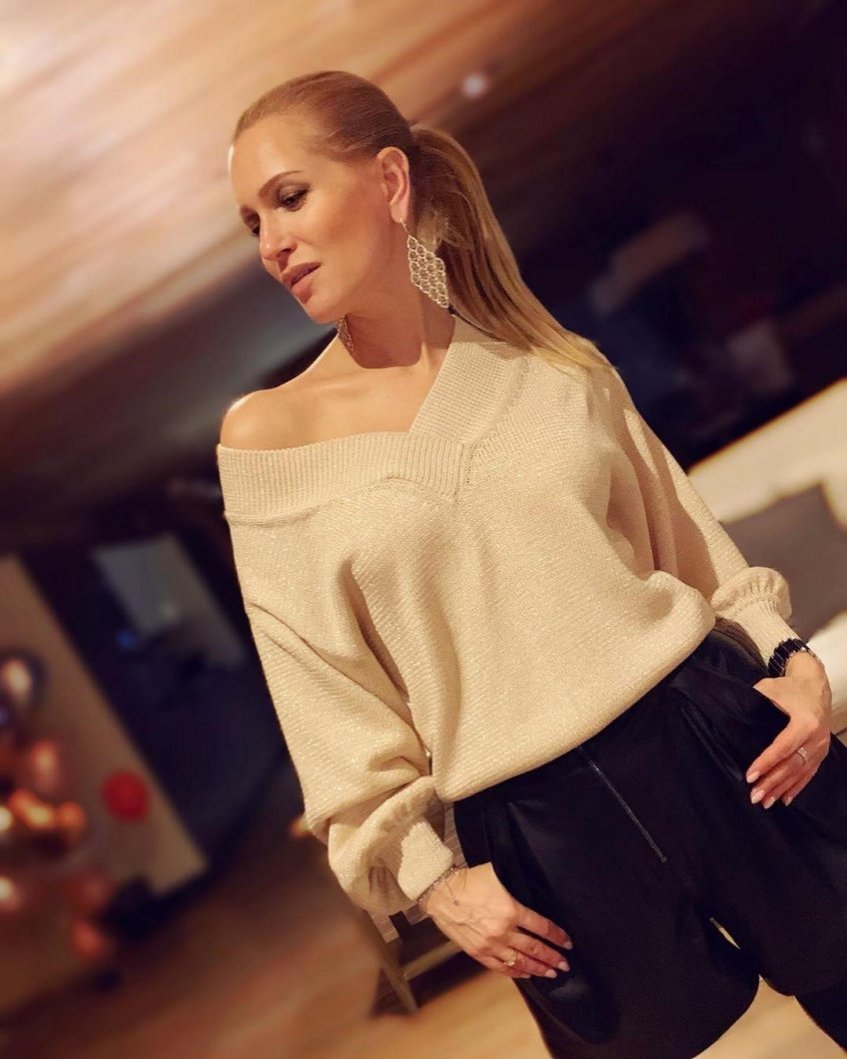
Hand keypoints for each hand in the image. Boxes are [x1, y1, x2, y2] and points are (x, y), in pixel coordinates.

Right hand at [420, 862, 573, 980]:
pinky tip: (526, 974)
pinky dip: (516, 972)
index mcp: (511, 909)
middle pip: (535, 948)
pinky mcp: (478, 952)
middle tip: (564, 965)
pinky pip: (501, 968)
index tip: (567, 943)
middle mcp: (503, 930)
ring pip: (521, 962)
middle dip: (553, 958)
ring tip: (551, 973)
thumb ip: (516, 885)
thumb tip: (534, 887)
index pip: (542, 927)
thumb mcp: (498, 875)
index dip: (557, 937)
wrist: (442, 893)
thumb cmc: (469, 881)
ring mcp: (490, 944)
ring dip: (539, 969)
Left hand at [745, 651, 832, 808]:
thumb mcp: (769, 689)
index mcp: (805, 722)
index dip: (766, 762)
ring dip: (782, 789)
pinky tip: (785, 799)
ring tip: (766, 802)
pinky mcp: (822, 753)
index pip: (783, 747)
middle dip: (772, 782)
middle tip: (754, 796)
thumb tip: (730, 716)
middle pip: (791, 765)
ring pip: (800, 773)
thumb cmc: (789, 687)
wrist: (815, 685)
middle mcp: (816, 738)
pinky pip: (809, 774)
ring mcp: (821, 747)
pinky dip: (796, 787)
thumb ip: (754, 703)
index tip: (750, 776)